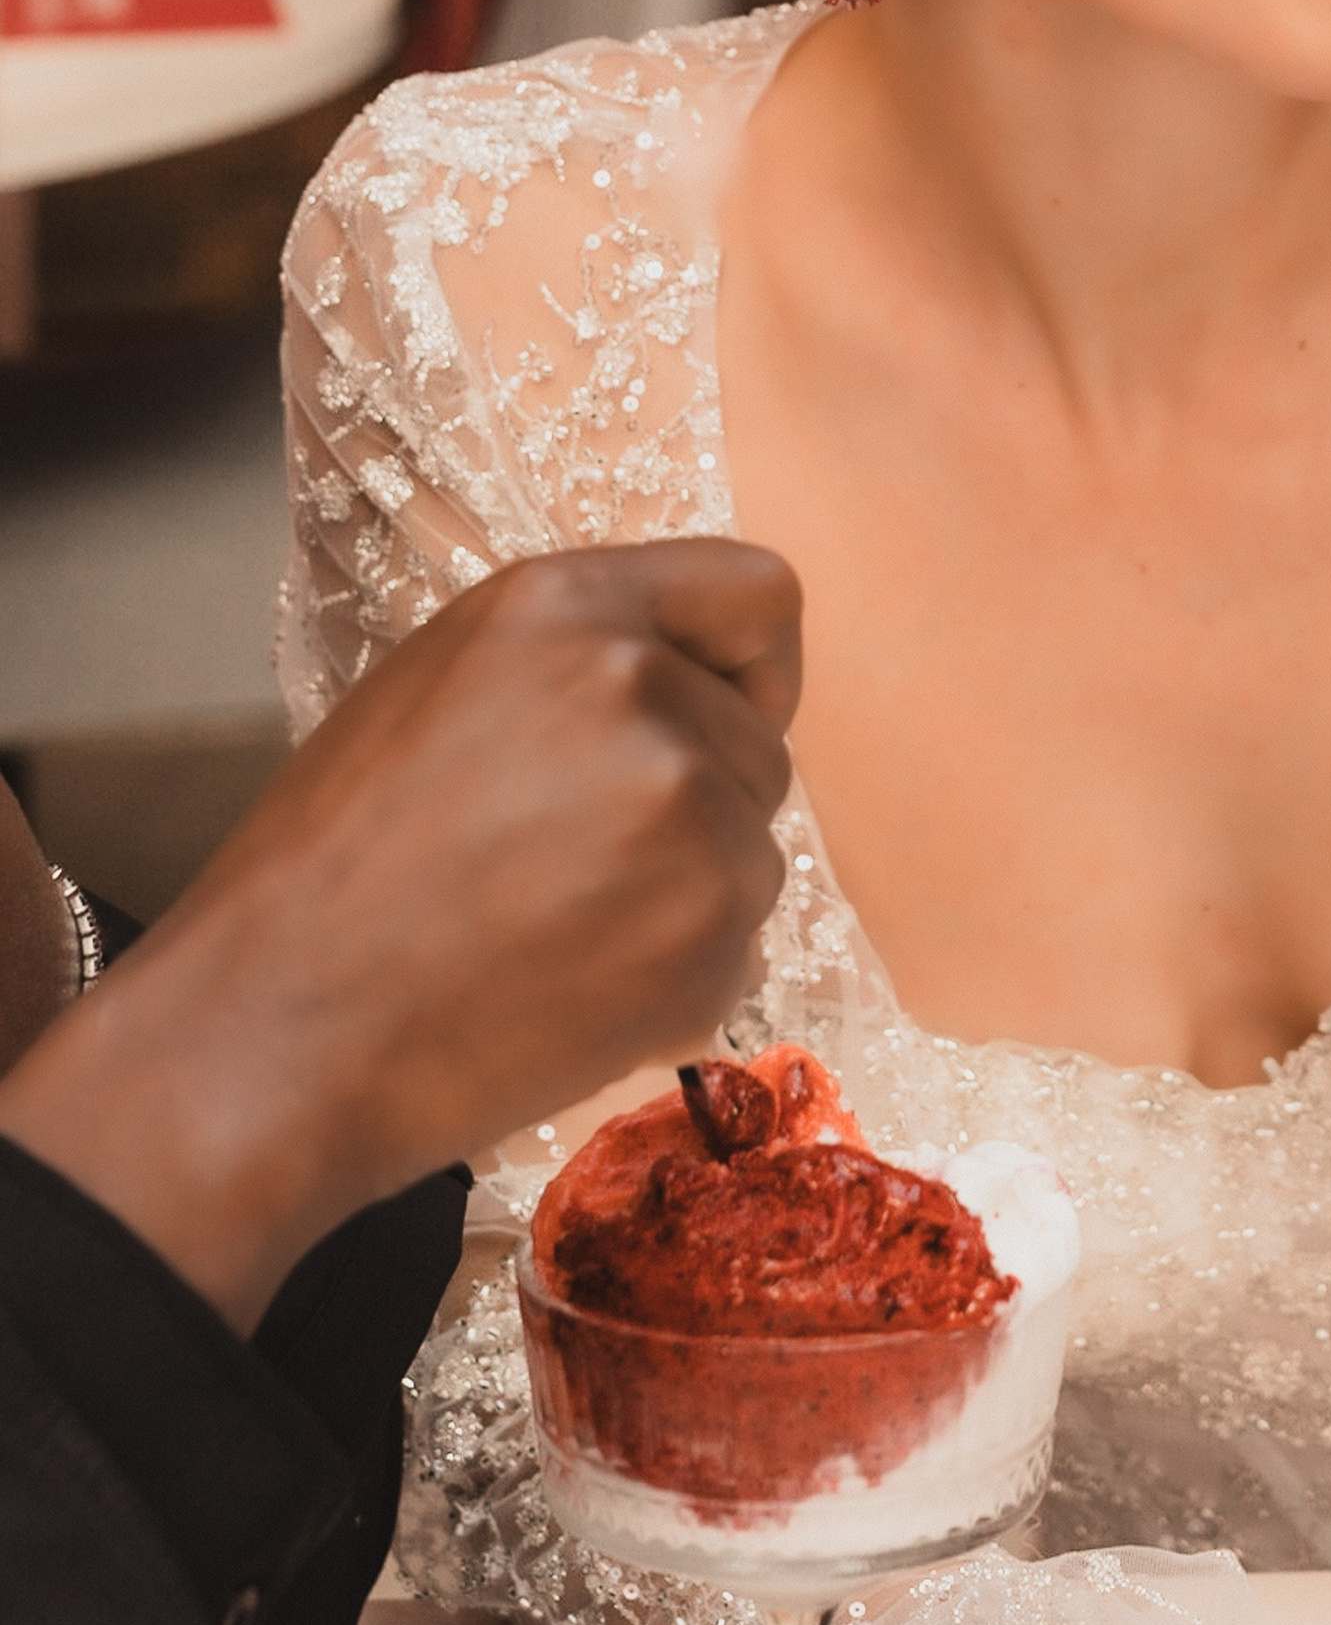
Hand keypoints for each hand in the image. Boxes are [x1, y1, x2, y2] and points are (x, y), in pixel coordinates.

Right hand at [0, 539, 800, 1329]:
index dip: (755, 665)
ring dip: (684, 894)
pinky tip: (567, 989)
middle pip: (757, 742)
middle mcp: (644, 690)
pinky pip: (738, 948)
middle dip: (699, 799)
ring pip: (750, 851)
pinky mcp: (707, 936)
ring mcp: (687, 815)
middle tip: (576, 859)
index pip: (759, 594)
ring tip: (553, 928)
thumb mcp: (444, 686)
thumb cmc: (336, 861)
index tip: (724, 715)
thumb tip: (693, 684)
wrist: (278, 1031)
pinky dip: (677, 976)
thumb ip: (580, 659)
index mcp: (568, 606)